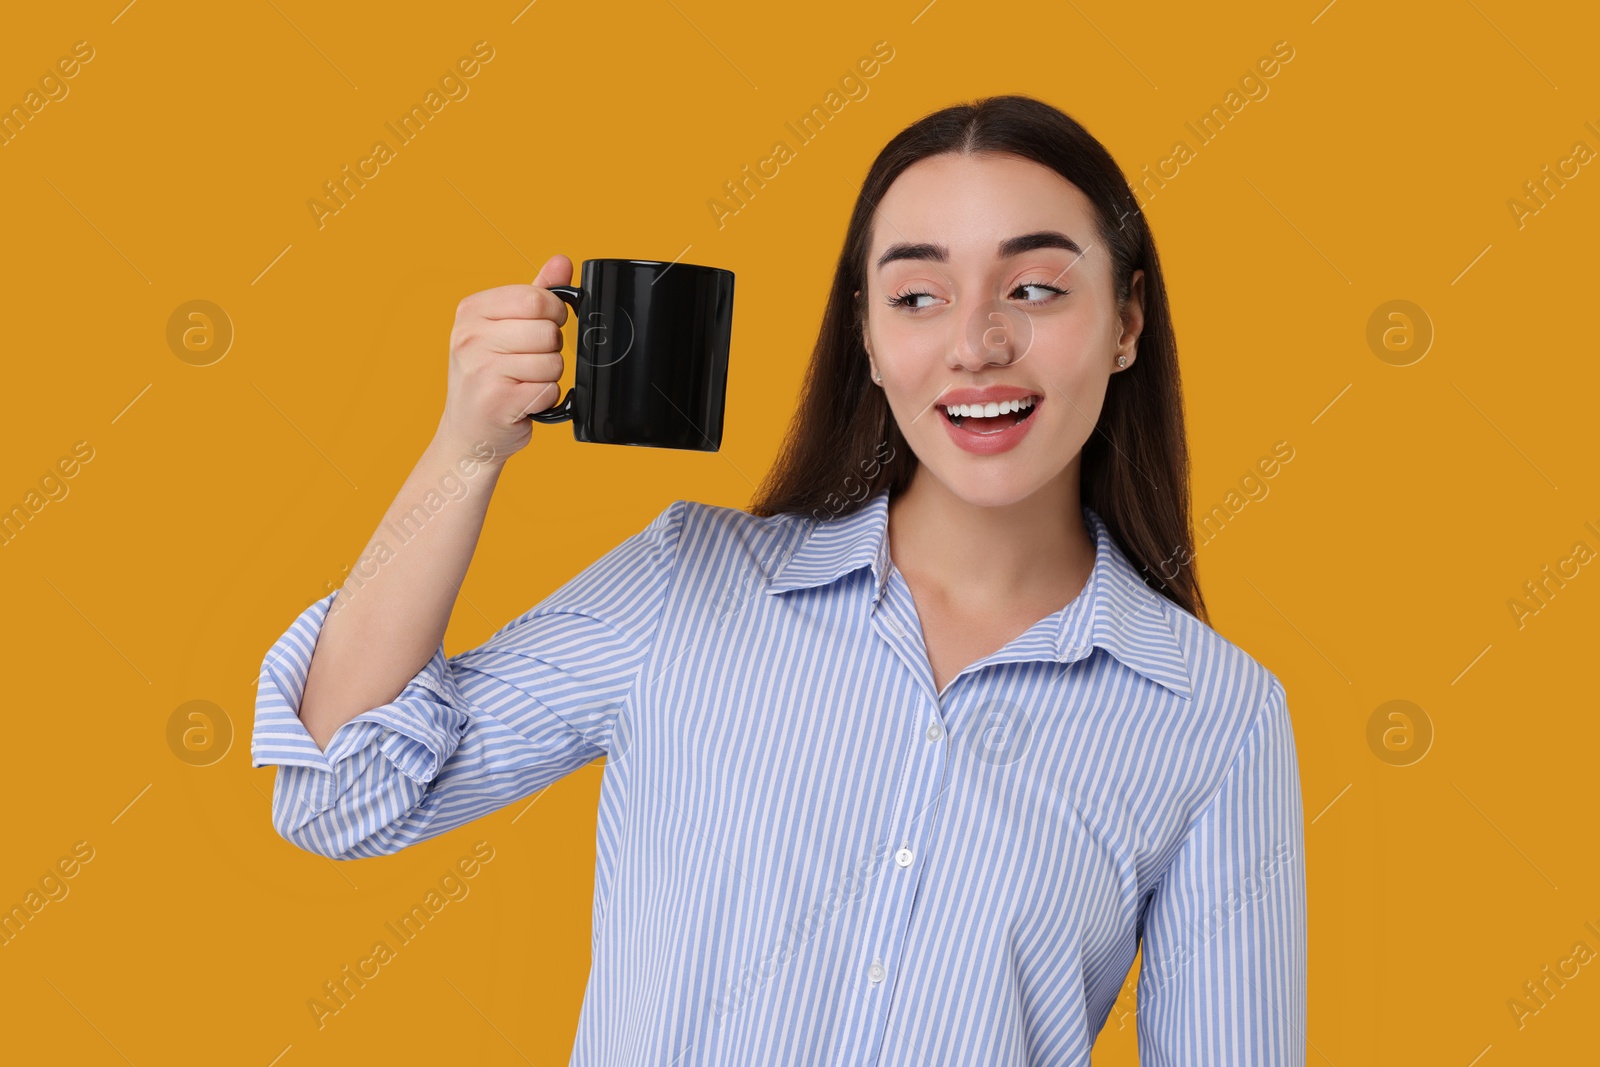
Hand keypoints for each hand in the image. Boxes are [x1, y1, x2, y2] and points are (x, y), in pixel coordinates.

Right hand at [434, 254, 572, 462]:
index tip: (545, 325)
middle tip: (530, 360)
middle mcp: (470, 337)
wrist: (468, 433)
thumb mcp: (503, 328)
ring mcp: (481, 369)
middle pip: (547, 331)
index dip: (553, 313)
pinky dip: (545, 399)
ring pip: (552, 362)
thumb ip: (535, 293)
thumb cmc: (489, 377)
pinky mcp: (498, 401)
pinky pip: (549, 390)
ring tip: (524, 382)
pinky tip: (523, 400)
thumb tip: (562, 261)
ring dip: (549, 377)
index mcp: (471, 311)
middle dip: (552, 349)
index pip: (534, 298)